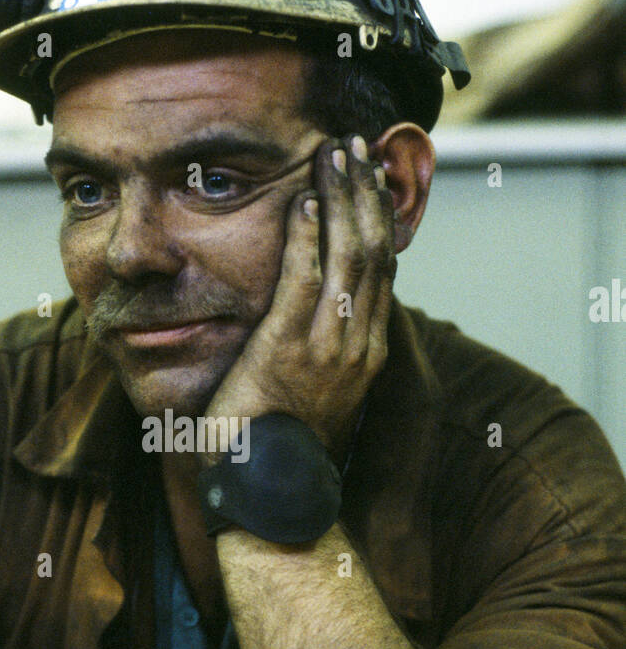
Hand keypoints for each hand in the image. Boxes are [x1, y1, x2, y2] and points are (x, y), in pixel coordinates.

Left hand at [203, 133, 395, 459]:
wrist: (268, 500)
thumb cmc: (279, 450)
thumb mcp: (313, 393)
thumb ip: (318, 351)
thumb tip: (311, 320)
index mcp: (366, 353)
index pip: (381, 269)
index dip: (377, 217)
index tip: (368, 178)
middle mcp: (358, 345)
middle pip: (375, 251)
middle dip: (365, 193)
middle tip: (354, 147)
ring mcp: (328, 348)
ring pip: (349, 256)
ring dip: (341, 199)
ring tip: (334, 156)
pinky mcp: (289, 351)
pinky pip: (304, 281)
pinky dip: (308, 237)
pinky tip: (304, 202)